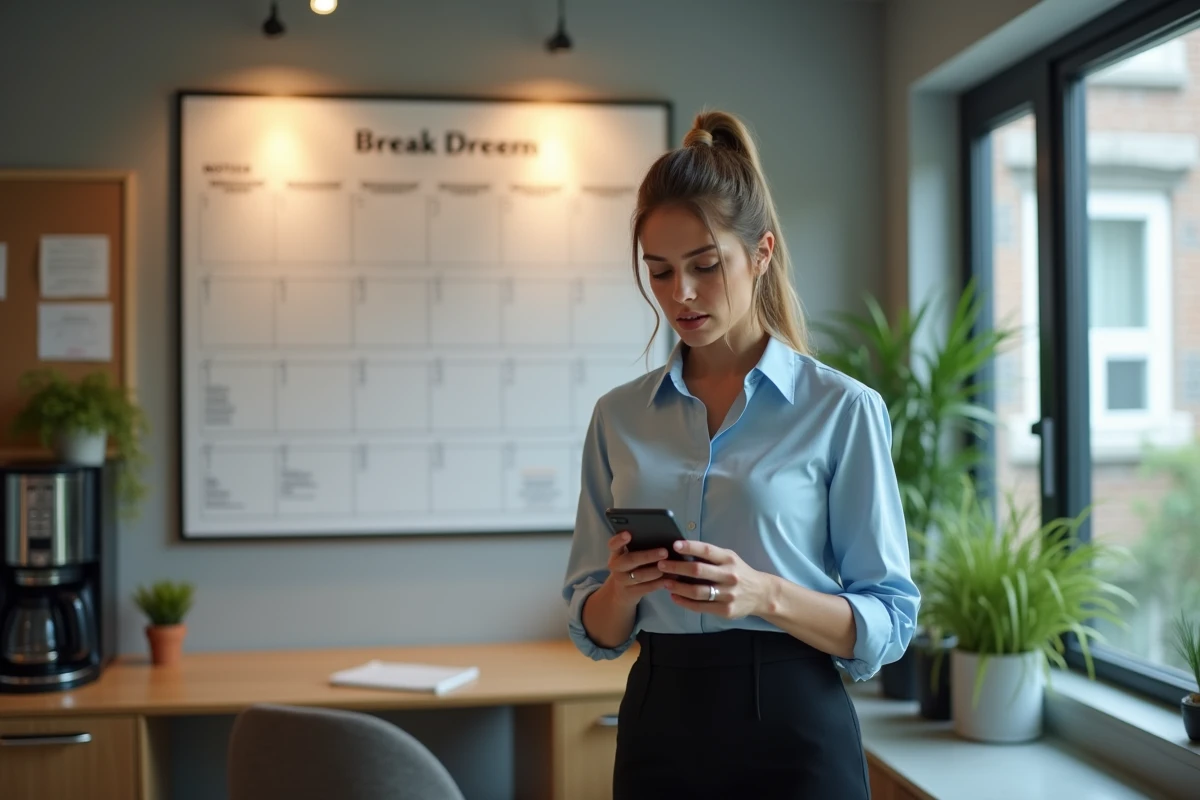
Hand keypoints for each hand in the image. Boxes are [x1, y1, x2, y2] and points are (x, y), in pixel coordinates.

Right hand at [605, 532, 669, 607]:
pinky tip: (670, 578)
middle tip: (664, 552)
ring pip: (640, 575)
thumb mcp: (628, 556)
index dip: (619, 539)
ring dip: (657, 571)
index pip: (613, 544)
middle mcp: (617, 566)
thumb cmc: (630, 567)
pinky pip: (647, 588)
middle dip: (648, 556)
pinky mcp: (631, 592)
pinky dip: (660, 582)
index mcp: (616, 553)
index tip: (628, 534)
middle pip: (631, 560)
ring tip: (670, 565)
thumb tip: (661, 538)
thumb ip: (638, 548)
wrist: (620, 592)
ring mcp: (622, 581)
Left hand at [658, 540, 772, 619]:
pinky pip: (700, 607)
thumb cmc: (740, 572)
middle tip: (661, 565)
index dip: (690, 547)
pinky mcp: (725, 610)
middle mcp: (729, 576)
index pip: (707, 550)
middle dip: (677, 568)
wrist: (762, 594)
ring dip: (678, 587)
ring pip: (697, 591)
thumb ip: (711, 555)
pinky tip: (675, 597)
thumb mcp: (730, 559)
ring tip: (665, 582)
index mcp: (729, 559)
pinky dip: (684, 602)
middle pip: (698, 571)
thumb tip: (682, 550)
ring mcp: (728, 594)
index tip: (674, 545)